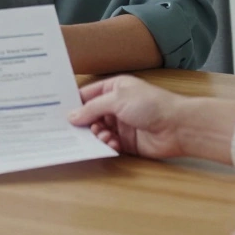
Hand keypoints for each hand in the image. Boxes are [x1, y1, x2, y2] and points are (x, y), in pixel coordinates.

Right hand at [68, 75, 192, 159]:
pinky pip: (109, 144)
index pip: (86, 95)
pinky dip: (108, 145)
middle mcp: (116, 106)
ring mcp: (121, 124)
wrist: (178, 126)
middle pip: (90, 115)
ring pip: (98, 131)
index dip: (73, 103)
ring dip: (97, 135)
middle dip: (83, 123)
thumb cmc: (151, 105)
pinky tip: (113, 144)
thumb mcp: (117, 100)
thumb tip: (71, 116)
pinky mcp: (127, 142)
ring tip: (104, 136)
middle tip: (76, 131)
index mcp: (113, 88)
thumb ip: (92, 108)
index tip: (57, 113)